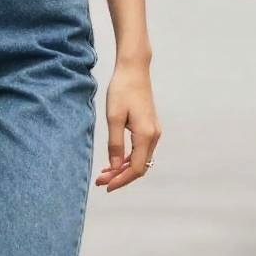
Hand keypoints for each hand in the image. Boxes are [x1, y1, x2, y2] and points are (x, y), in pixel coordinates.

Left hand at [95, 60, 160, 192]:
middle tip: (101, 181)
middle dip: (120, 176)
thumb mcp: (114, 117)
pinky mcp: (150, 126)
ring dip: (124, 168)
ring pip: (141, 159)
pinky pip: (141, 150)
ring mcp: (154, 131)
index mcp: (146, 135)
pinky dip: (128, 157)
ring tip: (105, 173)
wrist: (134, 69)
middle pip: (139, 167)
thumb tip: (114, 167)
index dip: (120, 180)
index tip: (105, 186)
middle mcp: (154, 136)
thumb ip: (115, 144)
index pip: (135, 168)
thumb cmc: (122, 89)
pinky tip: (115, 159)